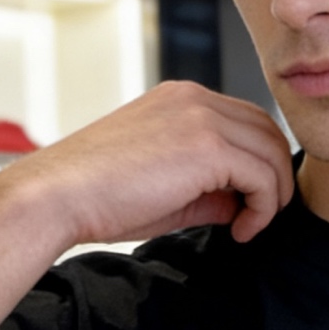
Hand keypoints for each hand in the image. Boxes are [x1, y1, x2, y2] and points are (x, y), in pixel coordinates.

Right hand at [19, 81, 295, 248]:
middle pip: (267, 131)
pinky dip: (263, 208)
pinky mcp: (207, 146)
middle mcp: (194, 98)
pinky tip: (240, 231)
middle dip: (274, 176)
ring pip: (272, 152)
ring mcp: (202, 117)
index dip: (256, 163)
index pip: (246, 121)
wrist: (55, 198)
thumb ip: (209, 189)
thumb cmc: (98, 197)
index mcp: (181, 99)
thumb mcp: (166, 187)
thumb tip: (244, 205)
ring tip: (247, 227)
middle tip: (258, 217)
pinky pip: (262, 176)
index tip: (243, 204)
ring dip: (271, 196)